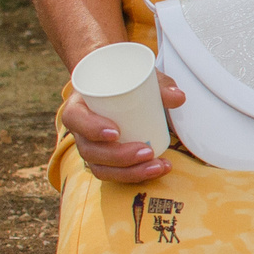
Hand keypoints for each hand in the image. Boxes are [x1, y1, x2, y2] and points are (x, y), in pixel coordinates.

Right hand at [62, 76, 184, 183]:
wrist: (120, 90)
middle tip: (147, 152)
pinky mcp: (104, 160)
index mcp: (79, 105)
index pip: (75, 118)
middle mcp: (80, 131)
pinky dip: (135, 175)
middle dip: (119, 157)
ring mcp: (91, 148)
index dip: (91, 128)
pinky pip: (114, 174)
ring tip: (158, 165)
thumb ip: (160, 85)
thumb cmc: (125, 82)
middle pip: (90, 150)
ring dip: (130, 172)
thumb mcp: (140, 78)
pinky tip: (156, 170)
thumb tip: (178, 97)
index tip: (116, 132)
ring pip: (101, 168)